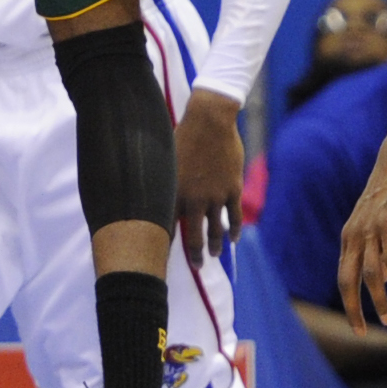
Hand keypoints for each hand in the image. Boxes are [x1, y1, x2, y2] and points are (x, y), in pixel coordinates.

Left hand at [175, 89, 244, 258]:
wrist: (209, 121)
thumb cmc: (181, 135)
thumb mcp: (165, 160)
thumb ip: (161, 180)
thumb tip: (151, 189)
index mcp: (174, 193)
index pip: (168, 228)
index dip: (166, 245)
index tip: (164, 259)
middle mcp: (194, 200)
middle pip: (194, 237)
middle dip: (195, 255)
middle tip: (196, 266)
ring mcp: (215, 196)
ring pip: (216, 230)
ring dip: (216, 246)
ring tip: (215, 255)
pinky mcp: (232, 189)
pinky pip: (235, 216)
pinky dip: (234, 230)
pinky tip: (233, 239)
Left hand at [337, 158, 386, 325]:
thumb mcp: (377, 227)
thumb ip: (375, 253)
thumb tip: (381, 280)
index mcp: (349, 239)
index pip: (344, 279)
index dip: (350, 304)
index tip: (359, 326)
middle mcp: (354, 237)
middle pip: (349, 281)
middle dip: (354, 310)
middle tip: (363, 332)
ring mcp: (369, 230)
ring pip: (371, 274)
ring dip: (379, 300)